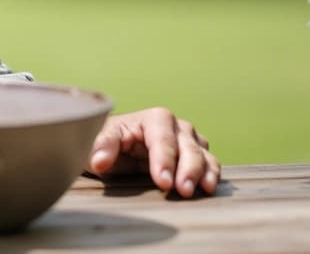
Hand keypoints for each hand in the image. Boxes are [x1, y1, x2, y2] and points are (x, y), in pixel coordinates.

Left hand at [88, 107, 219, 197]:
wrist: (115, 150)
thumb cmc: (106, 143)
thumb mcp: (97, 142)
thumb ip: (101, 147)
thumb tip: (100, 161)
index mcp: (153, 118)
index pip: (162, 139)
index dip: (164, 160)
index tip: (163, 182)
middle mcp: (176, 126)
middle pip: (187, 146)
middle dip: (187, 169)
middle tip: (183, 191)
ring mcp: (189, 140)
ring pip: (202, 154)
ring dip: (203, 173)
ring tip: (203, 190)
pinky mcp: (196, 155)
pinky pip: (210, 163)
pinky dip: (212, 175)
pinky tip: (209, 189)